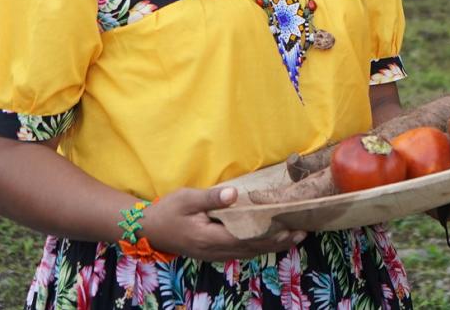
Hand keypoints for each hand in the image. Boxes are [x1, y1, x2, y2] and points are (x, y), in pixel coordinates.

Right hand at [140, 186, 306, 261]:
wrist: (148, 229)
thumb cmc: (168, 210)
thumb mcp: (188, 198)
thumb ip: (212, 198)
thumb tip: (235, 194)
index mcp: (209, 237)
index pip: (246, 238)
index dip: (269, 235)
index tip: (289, 228)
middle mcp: (215, 250)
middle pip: (252, 248)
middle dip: (277, 242)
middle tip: (302, 233)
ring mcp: (214, 254)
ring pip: (248, 252)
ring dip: (271, 246)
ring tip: (294, 238)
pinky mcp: (213, 252)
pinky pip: (241, 252)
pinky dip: (258, 247)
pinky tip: (270, 242)